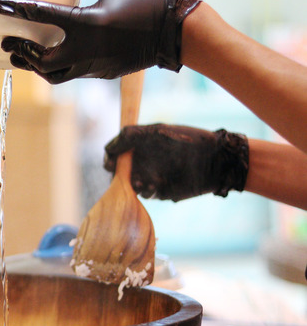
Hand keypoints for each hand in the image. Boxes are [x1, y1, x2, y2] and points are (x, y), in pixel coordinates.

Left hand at [0, 0, 200, 83]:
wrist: (177, 32)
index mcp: (86, 23)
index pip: (40, 15)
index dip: (16, 9)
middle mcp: (86, 49)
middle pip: (40, 61)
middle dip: (20, 53)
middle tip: (8, 42)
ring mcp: (93, 65)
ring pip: (53, 75)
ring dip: (34, 66)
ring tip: (22, 55)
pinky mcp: (101, 73)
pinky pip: (71, 73)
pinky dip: (55, 66)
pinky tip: (50, 56)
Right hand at [103, 124, 248, 201]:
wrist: (216, 160)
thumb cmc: (189, 140)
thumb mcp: (159, 131)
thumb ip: (132, 136)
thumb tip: (108, 148)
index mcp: (140, 144)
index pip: (115, 151)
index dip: (110, 157)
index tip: (111, 163)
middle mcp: (142, 160)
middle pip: (119, 170)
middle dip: (119, 174)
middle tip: (124, 176)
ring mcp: (149, 176)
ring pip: (129, 184)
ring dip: (131, 184)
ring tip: (142, 183)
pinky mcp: (159, 191)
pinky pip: (144, 194)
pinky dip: (144, 192)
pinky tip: (154, 187)